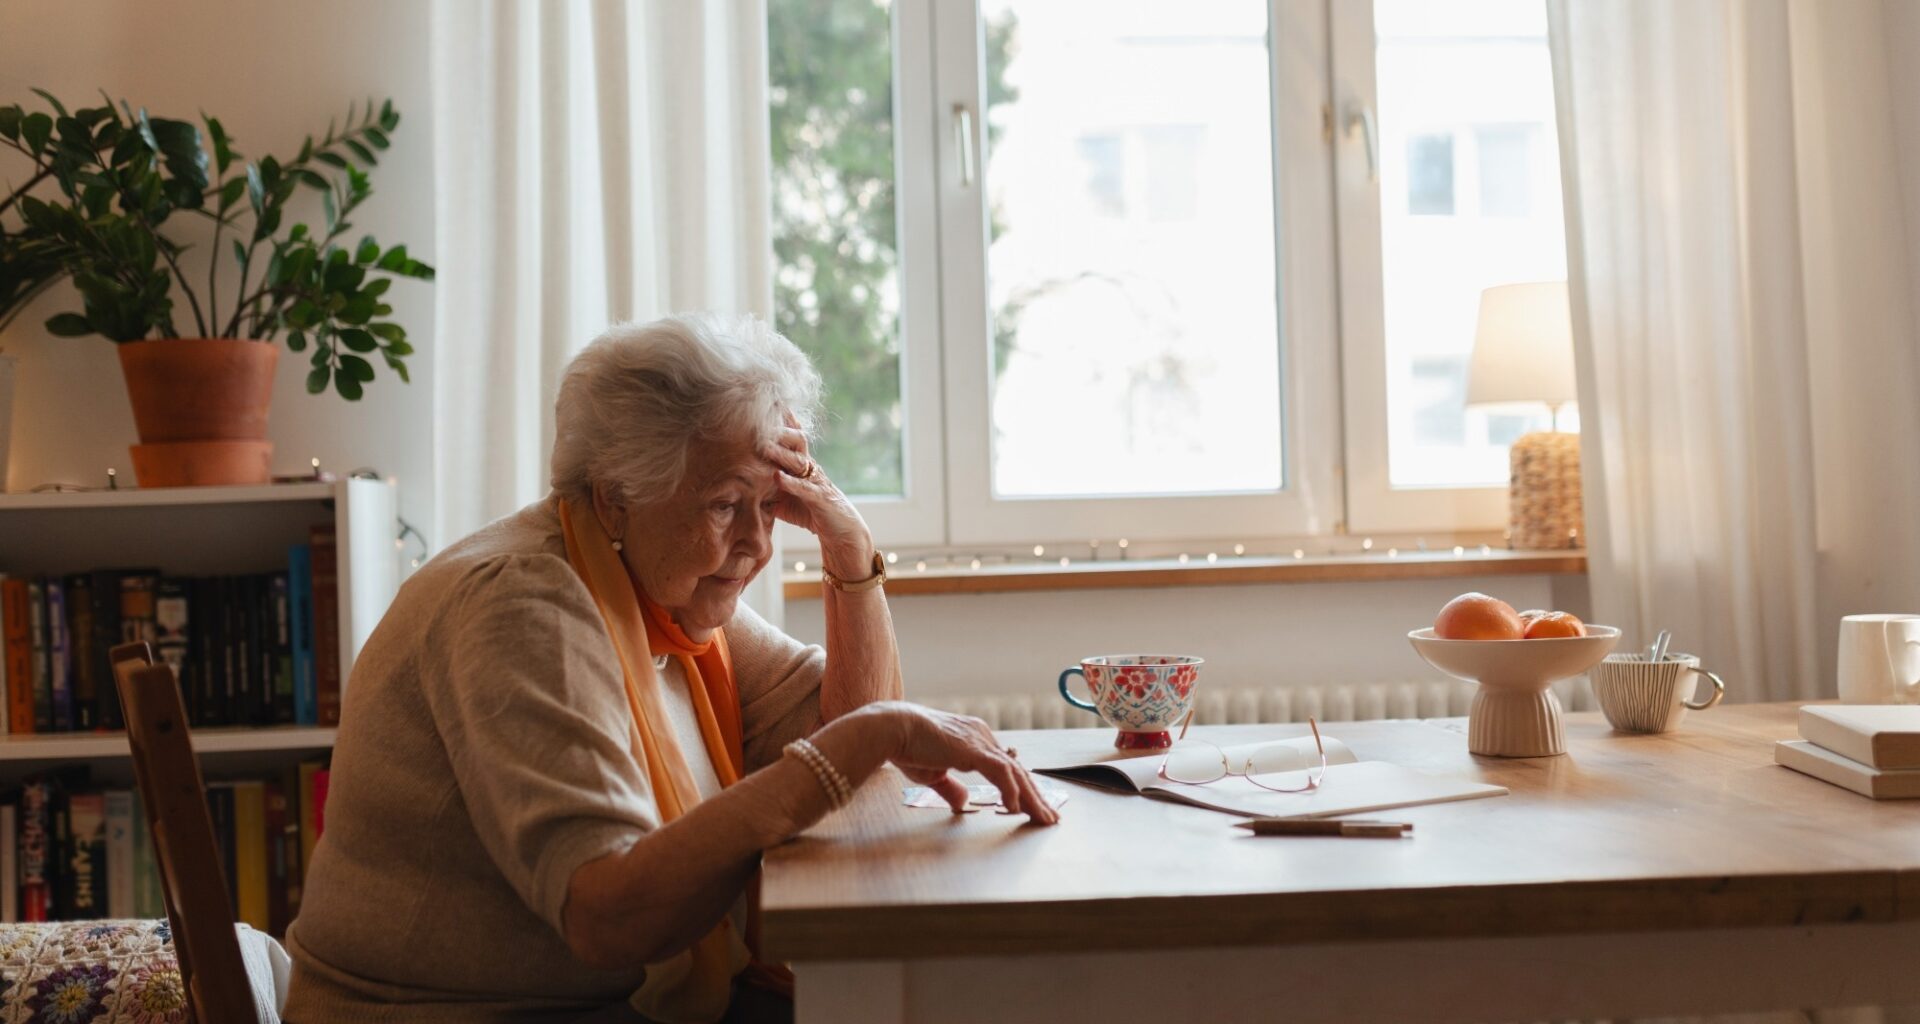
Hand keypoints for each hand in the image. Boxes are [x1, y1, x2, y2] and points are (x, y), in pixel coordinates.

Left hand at [761, 417, 873, 577]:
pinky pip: (805, 488)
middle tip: (758, 421)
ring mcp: (817, 481)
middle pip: (796, 442)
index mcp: (801, 464)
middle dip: (778, 431)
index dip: (781, 422)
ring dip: (780, 454)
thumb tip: (738, 484)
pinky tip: (778, 477)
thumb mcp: (784, 498)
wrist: (841, 532)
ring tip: (764, 446)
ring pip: (798, 462)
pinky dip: (790, 483)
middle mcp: (810, 468)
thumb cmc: (811, 512)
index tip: (764, 406)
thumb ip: (765, 487)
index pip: (791, 438)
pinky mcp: (821, 498)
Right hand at [878, 703, 1059, 823]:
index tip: (1034, 808)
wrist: (892, 729)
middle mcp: (983, 736)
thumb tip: (963, 802)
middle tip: (1050, 819)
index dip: (1022, 788)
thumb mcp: (934, 774)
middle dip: (1036, 796)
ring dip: (1032, 798)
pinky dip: (1010, 790)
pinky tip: (1016, 808)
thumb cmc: (908, 748)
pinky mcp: (973, 749)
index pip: (1007, 767)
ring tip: (1044, 819)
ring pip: (1015, 772)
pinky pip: (1000, 772)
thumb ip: (951, 787)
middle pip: (1018, 770)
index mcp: (975, 739)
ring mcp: (980, 741)